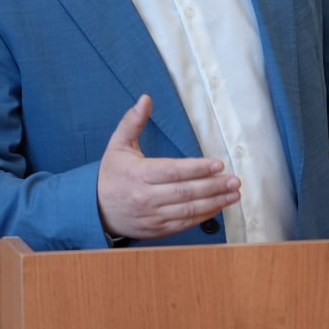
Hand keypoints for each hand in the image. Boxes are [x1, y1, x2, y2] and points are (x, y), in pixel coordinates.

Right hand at [96, 94, 240, 239]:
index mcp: (138, 175)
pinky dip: (203, 216)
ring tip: (233, 193)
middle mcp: (146, 197)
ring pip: (187, 210)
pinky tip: (218, 207)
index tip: (218, 164)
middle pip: (185, 192)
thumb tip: (146, 98)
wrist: (94, 210)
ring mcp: (152, 216)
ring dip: (214, 202)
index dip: (197, 168)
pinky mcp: (157, 230)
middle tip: (234, 180)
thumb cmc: (111, 174)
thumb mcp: (118, 145)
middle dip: (213, 187)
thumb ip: (132, 122)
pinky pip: (183, 224)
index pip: (172, 171)